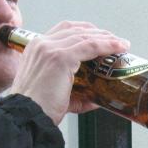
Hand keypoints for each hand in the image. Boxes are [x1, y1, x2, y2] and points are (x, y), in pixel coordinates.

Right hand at [8, 21, 129, 124]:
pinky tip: (118, 48)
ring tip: (122, 44)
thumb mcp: (57, 95)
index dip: (85, 31)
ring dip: (107, 38)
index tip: (101, 37)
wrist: (26, 118)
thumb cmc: (38, 110)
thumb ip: (76, 95)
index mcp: (36, 49)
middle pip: (76, 29)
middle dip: (98, 33)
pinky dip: (107, 45)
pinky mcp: (60, 58)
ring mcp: (50, 49)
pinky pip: (90, 46)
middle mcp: (41, 44)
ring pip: (85, 36)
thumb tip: (95, 99)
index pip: (64, 30)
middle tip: (116, 41)